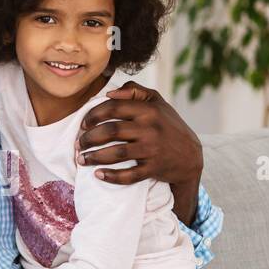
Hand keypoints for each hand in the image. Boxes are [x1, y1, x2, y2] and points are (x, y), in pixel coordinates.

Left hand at [77, 81, 202, 223]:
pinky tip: (98, 174)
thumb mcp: (157, 102)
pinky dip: (111, 176)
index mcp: (148, 110)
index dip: (93, 115)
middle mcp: (150, 128)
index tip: (83, 124)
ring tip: (81, 159)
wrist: (190, 155)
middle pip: (110, 131)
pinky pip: (128, 175)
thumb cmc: (168, 125)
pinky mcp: (153, 168)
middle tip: (78, 144)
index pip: (113, 108)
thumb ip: (134, 92)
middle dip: (89, 138)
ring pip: (115, 153)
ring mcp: (152, 149)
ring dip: (94, 157)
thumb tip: (109, 93)